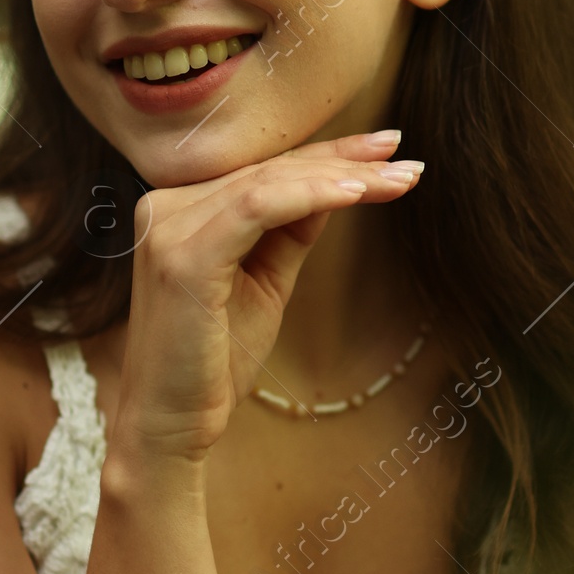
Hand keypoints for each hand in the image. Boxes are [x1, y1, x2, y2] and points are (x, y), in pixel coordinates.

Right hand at [115, 129, 422, 463]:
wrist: (172, 423)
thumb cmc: (215, 360)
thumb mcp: (266, 282)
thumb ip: (291, 231)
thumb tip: (338, 183)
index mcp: (180, 209)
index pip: (265, 170)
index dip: (329, 155)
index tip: (390, 150)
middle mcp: (165, 207)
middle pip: (270, 169)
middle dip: (346, 162)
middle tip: (408, 162)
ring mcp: (168, 228)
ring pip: (268, 182)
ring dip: (340, 176)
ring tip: (397, 179)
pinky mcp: (181, 256)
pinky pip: (255, 208)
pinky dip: (308, 196)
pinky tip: (354, 193)